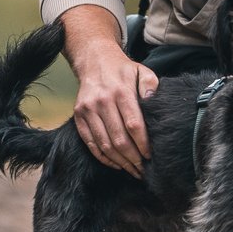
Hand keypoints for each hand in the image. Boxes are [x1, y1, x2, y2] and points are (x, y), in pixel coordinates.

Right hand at [60, 5, 154, 174]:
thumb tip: (153, 103)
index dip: (142, 144)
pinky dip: (103, 157)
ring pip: (104, 144)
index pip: (133, 124)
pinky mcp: (79, 116)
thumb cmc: (123, 71)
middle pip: (118, 138)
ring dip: (119, 162)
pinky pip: (90, 143)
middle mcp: (102, 101)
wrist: (95, 61)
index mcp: (121, 91)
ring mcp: (88, 109)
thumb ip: (151, 85)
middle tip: (143, 170)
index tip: (150, 156)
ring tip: (132, 170)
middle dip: (133, 158)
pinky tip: (116, 164)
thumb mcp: (142, 71)